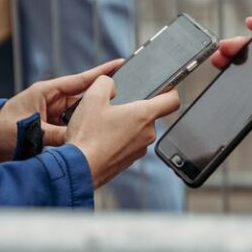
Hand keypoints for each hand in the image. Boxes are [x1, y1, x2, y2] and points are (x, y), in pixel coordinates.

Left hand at [0, 59, 122, 163]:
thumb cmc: (0, 130)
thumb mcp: (30, 131)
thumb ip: (56, 135)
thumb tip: (79, 139)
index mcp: (47, 92)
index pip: (80, 79)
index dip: (102, 73)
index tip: (120, 63)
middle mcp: (53, 101)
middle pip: (85, 98)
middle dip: (102, 101)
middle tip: (124, 102)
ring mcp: (52, 114)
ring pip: (80, 115)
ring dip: (90, 121)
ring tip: (109, 123)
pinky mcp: (51, 128)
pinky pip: (71, 128)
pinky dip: (80, 132)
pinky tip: (91, 138)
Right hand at [65, 76, 179, 188]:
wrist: (79, 168)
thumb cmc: (88, 136)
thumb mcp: (92, 98)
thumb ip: (105, 82)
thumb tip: (109, 83)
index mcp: (144, 115)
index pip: (172, 100)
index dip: (170, 90)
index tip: (163, 88)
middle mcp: (147, 134)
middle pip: (149, 115)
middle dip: (133, 109)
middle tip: (113, 107)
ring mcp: (139, 150)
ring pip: (137, 130)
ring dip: (125, 125)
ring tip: (103, 125)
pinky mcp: (129, 161)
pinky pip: (128, 144)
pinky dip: (118, 139)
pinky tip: (101, 139)